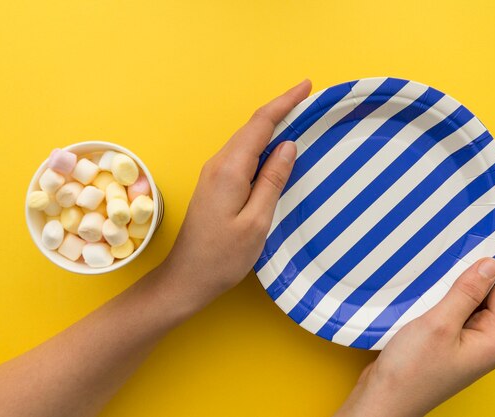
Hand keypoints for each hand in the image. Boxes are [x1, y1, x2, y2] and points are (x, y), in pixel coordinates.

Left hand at [162, 79, 311, 306]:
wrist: (187, 277)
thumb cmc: (223, 257)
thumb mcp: (257, 221)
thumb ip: (272, 180)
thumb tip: (288, 146)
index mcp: (230, 170)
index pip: (260, 124)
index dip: (285, 103)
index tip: (306, 86)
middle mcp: (218, 165)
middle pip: (252, 128)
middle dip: (280, 110)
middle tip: (308, 100)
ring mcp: (214, 174)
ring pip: (246, 141)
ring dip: (271, 127)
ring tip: (297, 119)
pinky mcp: (214, 185)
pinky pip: (241, 156)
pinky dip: (261, 146)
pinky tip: (275, 151)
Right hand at [337, 229, 494, 416]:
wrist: (383, 399)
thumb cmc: (410, 371)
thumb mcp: (439, 324)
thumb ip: (466, 293)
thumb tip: (490, 265)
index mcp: (492, 340)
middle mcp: (484, 342)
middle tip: (491, 234)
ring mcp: (466, 344)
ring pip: (478, 302)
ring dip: (474, 277)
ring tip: (469, 249)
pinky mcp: (447, 343)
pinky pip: (459, 309)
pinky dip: (455, 290)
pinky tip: (444, 278)